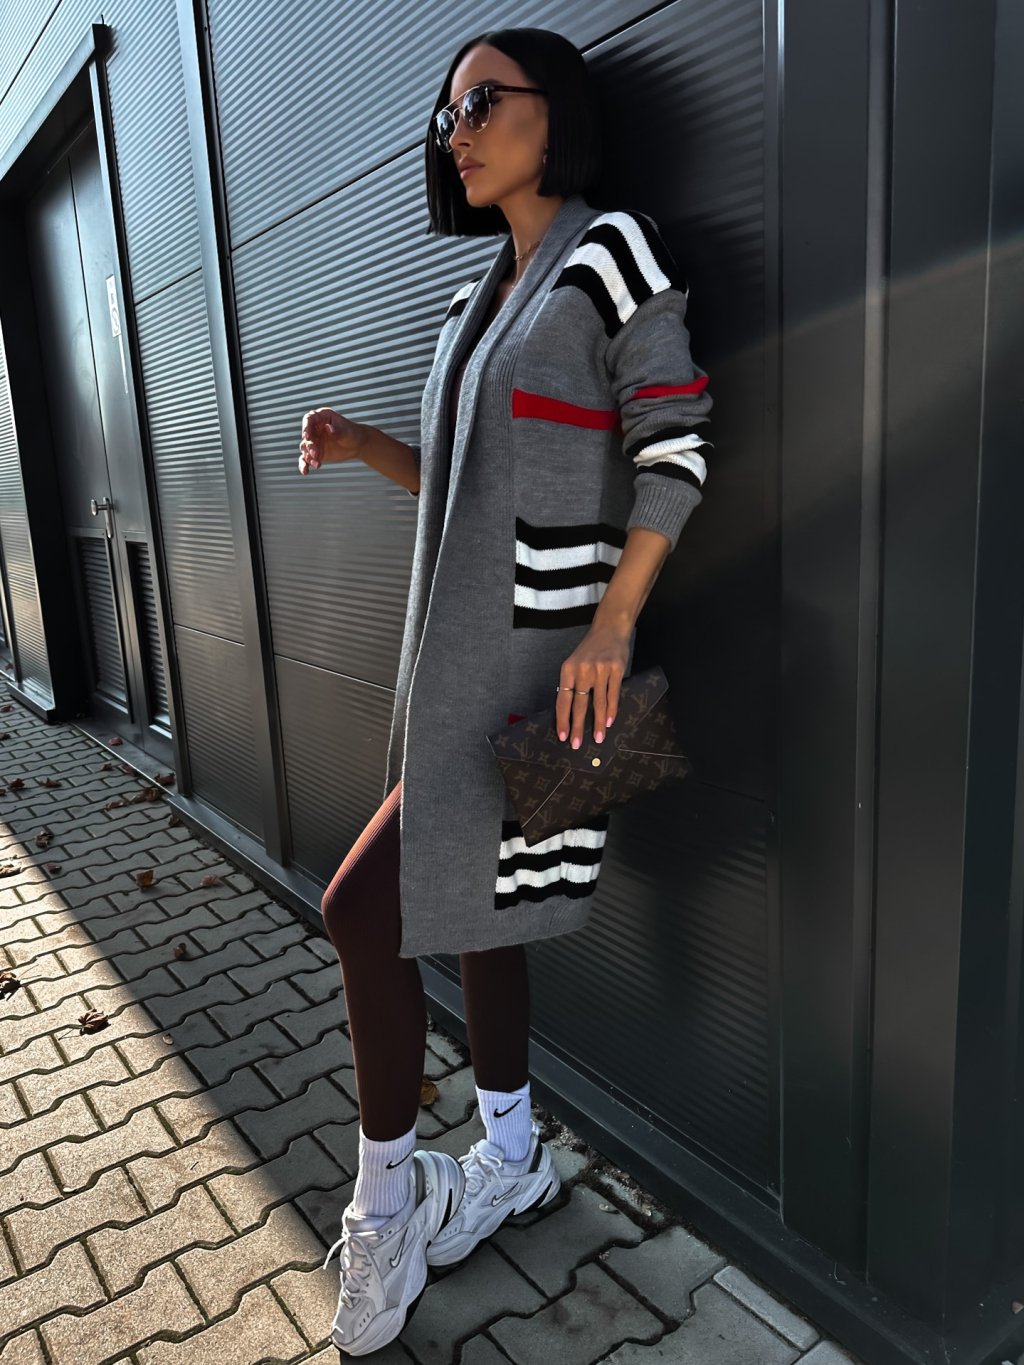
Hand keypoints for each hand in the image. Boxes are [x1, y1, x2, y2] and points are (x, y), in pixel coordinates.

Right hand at [298, 407, 364, 474]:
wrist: (357, 445)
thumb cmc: (353, 434)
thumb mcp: (347, 432)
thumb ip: (337, 431)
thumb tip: (328, 427)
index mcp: (322, 417)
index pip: (309, 419)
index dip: (305, 427)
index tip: (306, 436)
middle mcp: (314, 428)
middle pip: (307, 436)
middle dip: (310, 446)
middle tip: (316, 455)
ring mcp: (314, 440)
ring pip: (305, 448)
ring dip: (309, 456)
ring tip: (317, 464)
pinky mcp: (314, 452)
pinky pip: (306, 458)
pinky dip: (304, 465)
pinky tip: (305, 471)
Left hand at [556, 622, 630, 747]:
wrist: (609, 629)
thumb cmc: (590, 649)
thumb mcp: (575, 663)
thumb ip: (572, 683)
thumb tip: (570, 712)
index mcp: (568, 670)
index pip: (563, 700)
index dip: (562, 719)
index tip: (562, 735)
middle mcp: (582, 670)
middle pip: (579, 705)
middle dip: (577, 727)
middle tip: (576, 744)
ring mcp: (600, 670)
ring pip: (598, 703)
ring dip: (597, 723)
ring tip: (598, 738)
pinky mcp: (616, 670)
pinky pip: (613, 695)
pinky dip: (611, 711)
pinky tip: (609, 722)